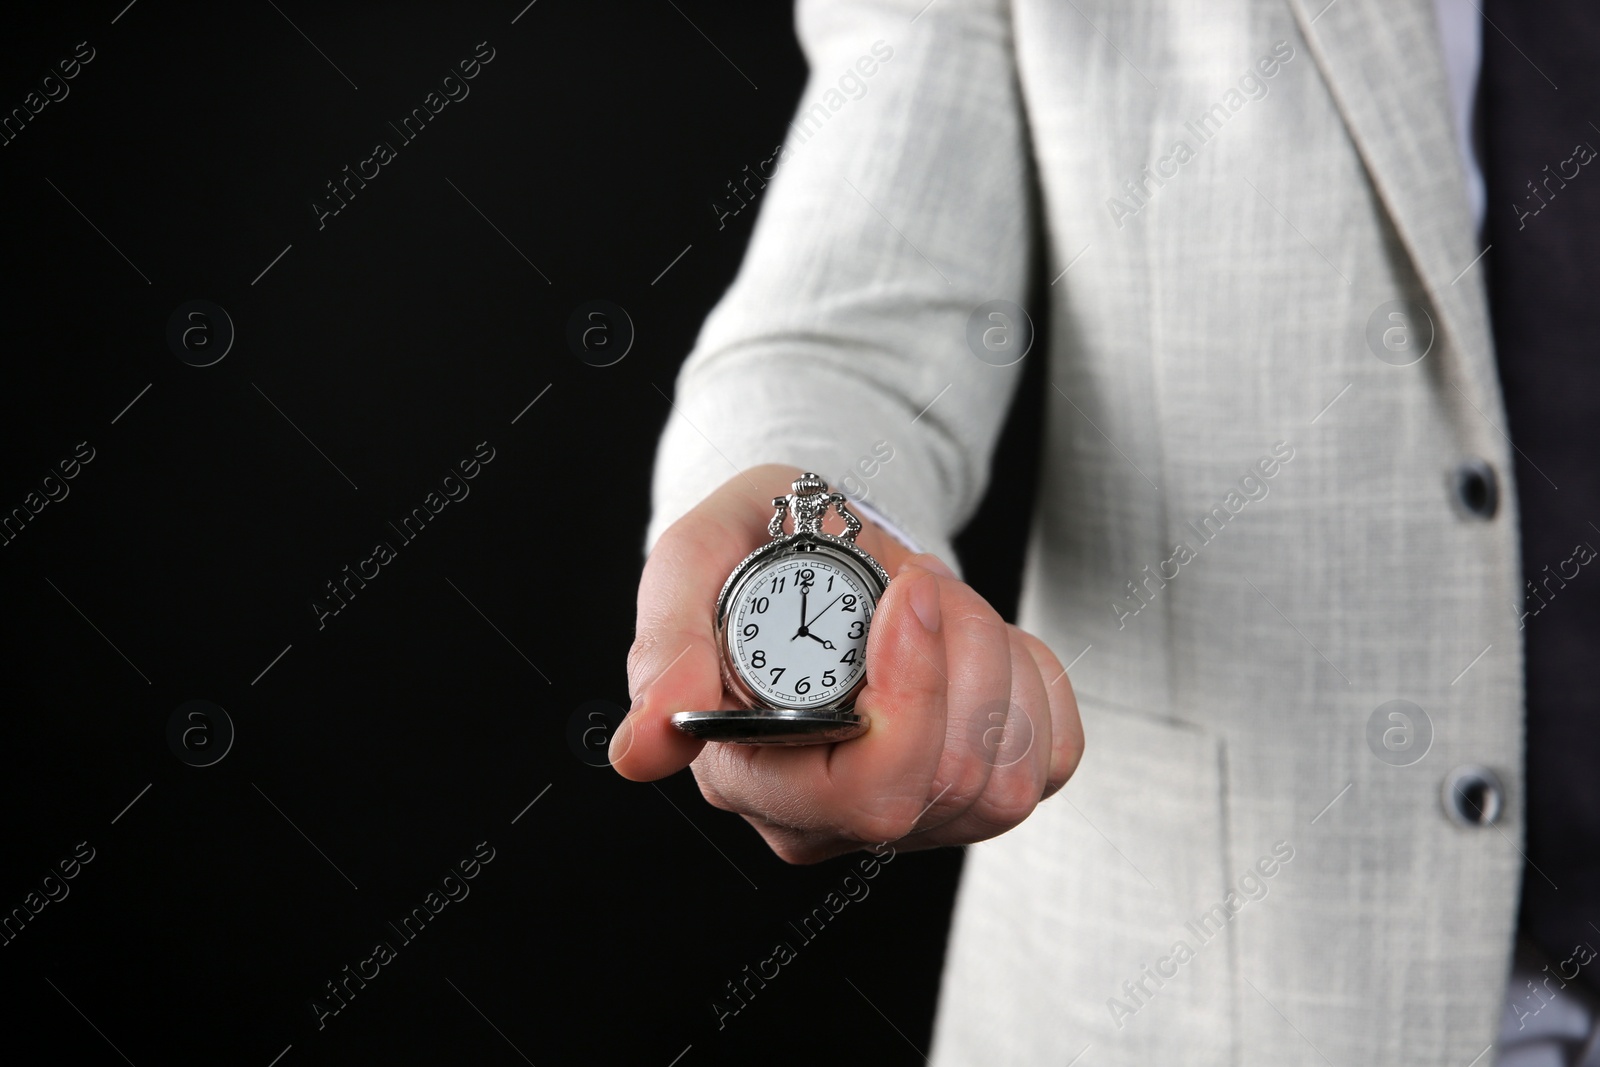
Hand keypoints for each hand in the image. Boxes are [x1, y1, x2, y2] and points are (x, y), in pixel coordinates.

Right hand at [613, 464, 1083, 863]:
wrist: (819, 545)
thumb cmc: (754, 552)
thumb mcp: (693, 563)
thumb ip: (665, 649)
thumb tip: (642, 751)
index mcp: (754, 778)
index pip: (864, 797)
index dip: (911, 700)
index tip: (904, 591)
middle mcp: (833, 819)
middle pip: (950, 784)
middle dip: (960, 656)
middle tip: (916, 580)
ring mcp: (914, 816)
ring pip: (1008, 778)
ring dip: (994, 659)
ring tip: (935, 603)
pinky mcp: (979, 792)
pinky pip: (1052, 757)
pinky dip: (1033, 681)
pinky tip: (977, 645)